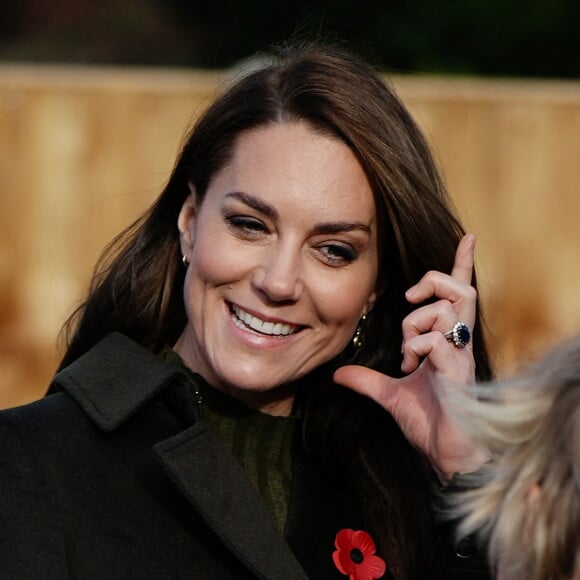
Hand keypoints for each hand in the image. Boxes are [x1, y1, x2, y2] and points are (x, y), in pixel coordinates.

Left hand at [334, 234, 488, 480]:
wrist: (446, 455)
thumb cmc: (430, 423)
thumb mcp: (390, 395)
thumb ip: (367, 381)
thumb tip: (339, 374)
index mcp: (446, 342)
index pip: (458, 295)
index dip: (461, 264)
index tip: (467, 238)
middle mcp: (458, 344)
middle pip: (460, 289)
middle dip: (433, 282)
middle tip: (409, 298)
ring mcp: (461, 356)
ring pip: (448, 308)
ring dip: (417, 321)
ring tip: (406, 349)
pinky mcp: (459, 372)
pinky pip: (436, 340)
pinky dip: (416, 347)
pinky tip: (410, 367)